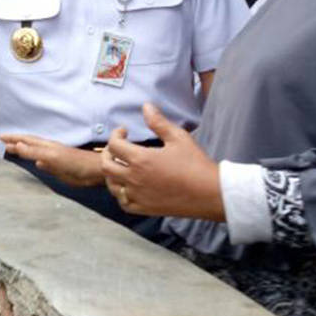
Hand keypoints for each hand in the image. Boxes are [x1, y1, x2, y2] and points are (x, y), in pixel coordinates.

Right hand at [0, 134, 104, 186]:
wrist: (95, 171)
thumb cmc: (75, 163)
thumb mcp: (52, 157)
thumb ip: (34, 152)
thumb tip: (17, 145)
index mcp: (46, 146)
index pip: (25, 140)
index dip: (13, 138)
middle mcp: (48, 150)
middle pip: (28, 144)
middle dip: (15, 141)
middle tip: (1, 141)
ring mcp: (53, 158)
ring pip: (34, 151)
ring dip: (23, 150)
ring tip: (12, 149)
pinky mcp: (59, 167)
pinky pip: (42, 160)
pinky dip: (34, 159)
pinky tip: (35, 163)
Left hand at [101, 103, 224, 219]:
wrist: (209, 193)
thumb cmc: (195, 164)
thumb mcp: (178, 137)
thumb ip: (158, 122)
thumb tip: (146, 106)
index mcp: (140, 159)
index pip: (114, 145)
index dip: (116, 134)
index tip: (124, 131)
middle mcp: (134, 179)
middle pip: (106, 165)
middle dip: (107, 153)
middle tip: (116, 148)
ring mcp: (138, 195)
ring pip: (112, 185)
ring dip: (112, 173)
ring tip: (120, 166)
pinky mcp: (145, 209)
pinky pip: (123, 202)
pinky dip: (121, 193)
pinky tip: (128, 187)